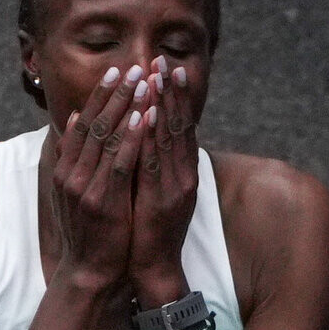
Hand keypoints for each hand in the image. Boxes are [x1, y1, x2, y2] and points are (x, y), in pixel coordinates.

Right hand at [50, 65, 146, 292]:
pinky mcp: (104, 201)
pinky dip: (132, 137)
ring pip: (107, 138)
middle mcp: (71, 174)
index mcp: (65, 169)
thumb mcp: (76, 190)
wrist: (89, 271)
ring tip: (144, 82)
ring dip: (126, 107)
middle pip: (94, 123)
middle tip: (133, 67)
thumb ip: (75, 156)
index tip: (116, 72)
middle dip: (115, 94)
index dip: (100, 97)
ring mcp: (86, 187)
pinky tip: (145, 117)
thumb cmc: (90, 231)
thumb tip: (77, 119)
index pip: (82, 123)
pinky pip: (120, 162)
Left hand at [130, 56, 197, 302]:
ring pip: (169, 138)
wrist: (154, 268)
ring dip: (163, 105)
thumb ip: (153, 165)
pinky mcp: (160, 199)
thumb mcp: (154, 191)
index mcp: (182, 172)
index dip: (175, 97)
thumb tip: (146, 137)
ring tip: (157, 76)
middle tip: (163, 60)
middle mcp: (183, 175)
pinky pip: (153, 161)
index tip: (167, 68)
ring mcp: (174, 187)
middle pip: (179, 125)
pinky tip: (145, 114)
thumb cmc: (149, 231)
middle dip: (171, 92)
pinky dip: (150, 136)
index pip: (180, 126)